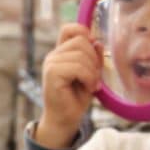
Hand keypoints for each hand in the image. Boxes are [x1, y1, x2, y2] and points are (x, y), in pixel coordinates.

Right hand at [35, 24, 102, 148]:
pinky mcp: (52, 73)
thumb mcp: (90, 73)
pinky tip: (88, 88)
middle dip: (94, 59)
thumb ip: (93, 57)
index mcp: (61, 53)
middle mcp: (54, 55)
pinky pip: (77, 67)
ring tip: (91, 85)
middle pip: (81, 40)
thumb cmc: (76, 98)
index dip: (84, 33)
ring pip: (81, 55)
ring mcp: (51, 63)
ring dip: (92, 71)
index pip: (70, 28)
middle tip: (95, 77)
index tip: (94, 51)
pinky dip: (88, 77)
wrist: (65, 120)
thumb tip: (98, 42)